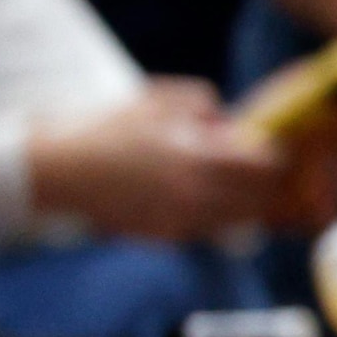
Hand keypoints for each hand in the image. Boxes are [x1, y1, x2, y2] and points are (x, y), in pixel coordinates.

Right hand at [27, 81, 285, 240]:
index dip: (278, 157)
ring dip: (251, 205)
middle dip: (272, 185)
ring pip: (241, 221)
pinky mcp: (166, 236)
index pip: (266, 166)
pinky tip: (212, 200)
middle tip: (270, 171)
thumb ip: (205, 105)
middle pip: (261, 200)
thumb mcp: (158, 100)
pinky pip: (211, 231)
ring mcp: (182, 220)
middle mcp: (196, 195)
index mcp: (198, 158)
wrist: (58, 170)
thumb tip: (232, 122)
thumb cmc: (107, 129)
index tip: (278, 147)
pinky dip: (222, 218)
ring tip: (243, 186)